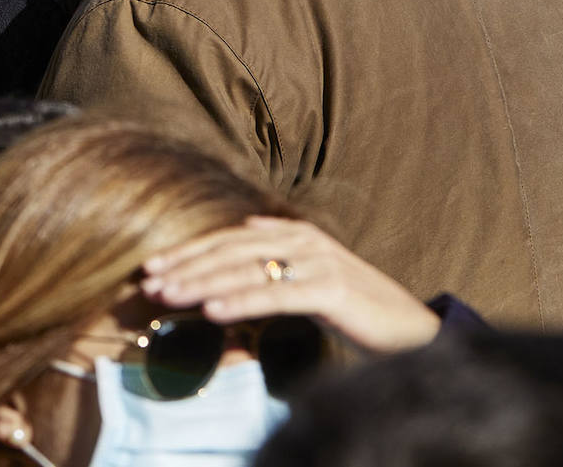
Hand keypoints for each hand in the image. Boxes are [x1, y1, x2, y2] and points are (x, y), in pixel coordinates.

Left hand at [140, 216, 440, 353]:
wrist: (414, 331)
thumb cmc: (357, 310)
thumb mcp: (309, 279)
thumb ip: (275, 262)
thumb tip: (238, 244)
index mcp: (294, 232)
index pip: (228, 238)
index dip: (188, 251)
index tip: (150, 266)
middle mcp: (302, 239)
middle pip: (230, 249)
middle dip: (186, 266)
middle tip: (147, 282)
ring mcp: (318, 261)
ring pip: (246, 269)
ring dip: (201, 283)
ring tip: (167, 295)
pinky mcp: (331, 289)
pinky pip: (276, 295)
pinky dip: (240, 301)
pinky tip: (212, 311)